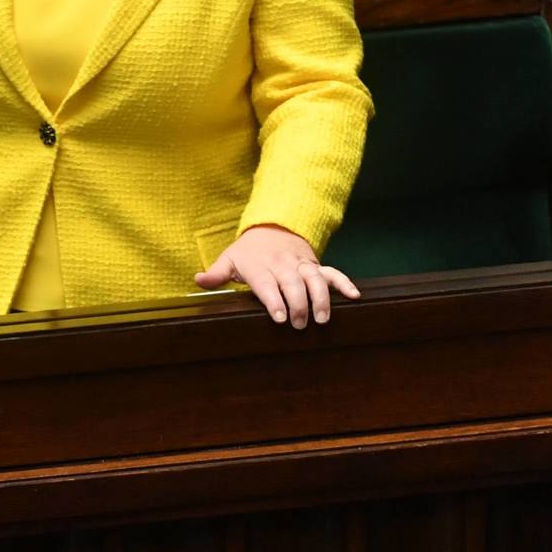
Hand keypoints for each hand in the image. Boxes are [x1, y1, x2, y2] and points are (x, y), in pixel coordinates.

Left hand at [194, 223, 358, 328]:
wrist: (272, 226)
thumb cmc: (249, 251)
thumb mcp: (230, 259)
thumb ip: (216, 273)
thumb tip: (197, 281)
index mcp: (260, 267)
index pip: (267, 284)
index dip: (274, 300)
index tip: (280, 317)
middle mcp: (282, 265)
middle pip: (293, 284)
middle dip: (298, 304)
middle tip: (301, 324)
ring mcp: (301, 265)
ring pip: (314, 278)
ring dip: (321, 297)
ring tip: (323, 318)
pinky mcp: (315, 265)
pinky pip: (332, 273)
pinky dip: (344, 283)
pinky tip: (354, 296)